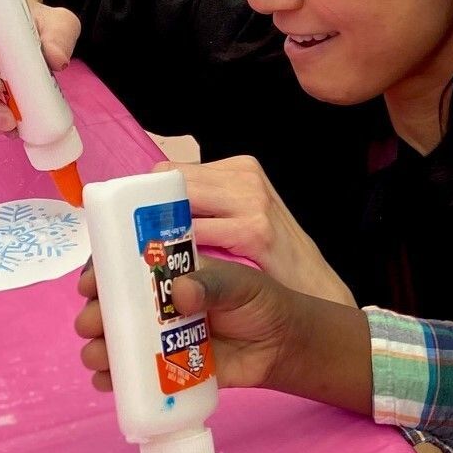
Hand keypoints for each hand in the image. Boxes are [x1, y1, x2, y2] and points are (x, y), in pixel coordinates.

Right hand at [75, 256, 376, 412]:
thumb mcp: (240, 284)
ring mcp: (155, 338)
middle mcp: (153, 305)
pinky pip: (128, 375)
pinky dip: (112, 380)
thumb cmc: (260, 303)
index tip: (91, 283)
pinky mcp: (164, 369)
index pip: (122, 267)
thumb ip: (213, 284)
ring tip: (99, 356)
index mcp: (167, 274)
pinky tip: (107, 382)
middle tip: (93, 324)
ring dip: (96, 349)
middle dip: (92, 315)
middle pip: (109, 307)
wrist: (280, 346)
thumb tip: (180, 291)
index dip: (100, 273)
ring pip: (112, 342)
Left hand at [157, 155, 355, 304]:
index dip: (152, 198)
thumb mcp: (243, 216)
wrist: (313, 284)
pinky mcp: (254, 230)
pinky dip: (181, 251)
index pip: (171, 169)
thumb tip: (153, 213)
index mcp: (239, 168)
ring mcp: (251, 200)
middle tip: (138, 244)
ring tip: (154, 258)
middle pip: (169, 181)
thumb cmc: (272, 255)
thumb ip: (207, 207)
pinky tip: (178, 269)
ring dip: (162, 233)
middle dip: (151, 212)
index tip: (138, 224)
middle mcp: (244, 176)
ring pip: (179, 205)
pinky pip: (196, 234)